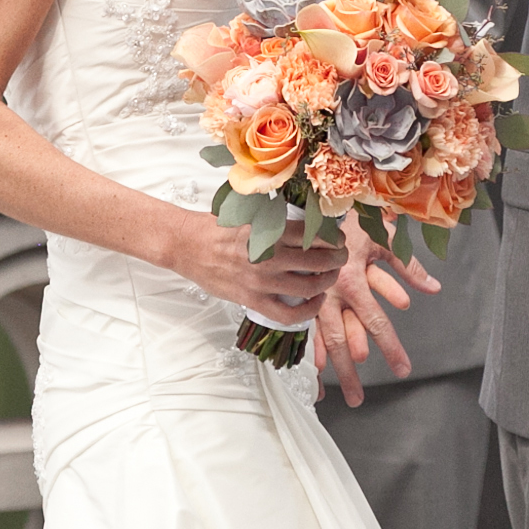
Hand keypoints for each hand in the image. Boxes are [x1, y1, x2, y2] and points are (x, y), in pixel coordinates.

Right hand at [162, 213, 348, 321]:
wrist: (187, 246)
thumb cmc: (217, 228)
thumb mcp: (249, 214)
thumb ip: (275, 218)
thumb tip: (305, 218)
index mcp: (269, 231)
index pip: (313, 235)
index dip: (333, 239)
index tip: (339, 240)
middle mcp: (269, 257)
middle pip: (317, 261)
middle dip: (337, 260)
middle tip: (341, 258)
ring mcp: (261, 281)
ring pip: (308, 287)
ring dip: (326, 282)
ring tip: (330, 277)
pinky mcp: (252, 300)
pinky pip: (288, 314)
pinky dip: (308, 311)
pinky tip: (315, 302)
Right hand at [313, 220, 440, 406]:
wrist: (315, 210)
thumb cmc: (354, 224)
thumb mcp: (385, 240)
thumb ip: (409, 266)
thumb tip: (435, 288)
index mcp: (353, 282)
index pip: (377, 323)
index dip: (391, 348)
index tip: (403, 370)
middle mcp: (332, 295)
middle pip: (346, 342)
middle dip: (352, 373)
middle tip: (359, 400)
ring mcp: (315, 298)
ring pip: (325, 340)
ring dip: (333, 368)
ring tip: (337, 394)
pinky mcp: (305, 296)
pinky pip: (307, 328)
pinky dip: (312, 350)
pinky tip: (316, 371)